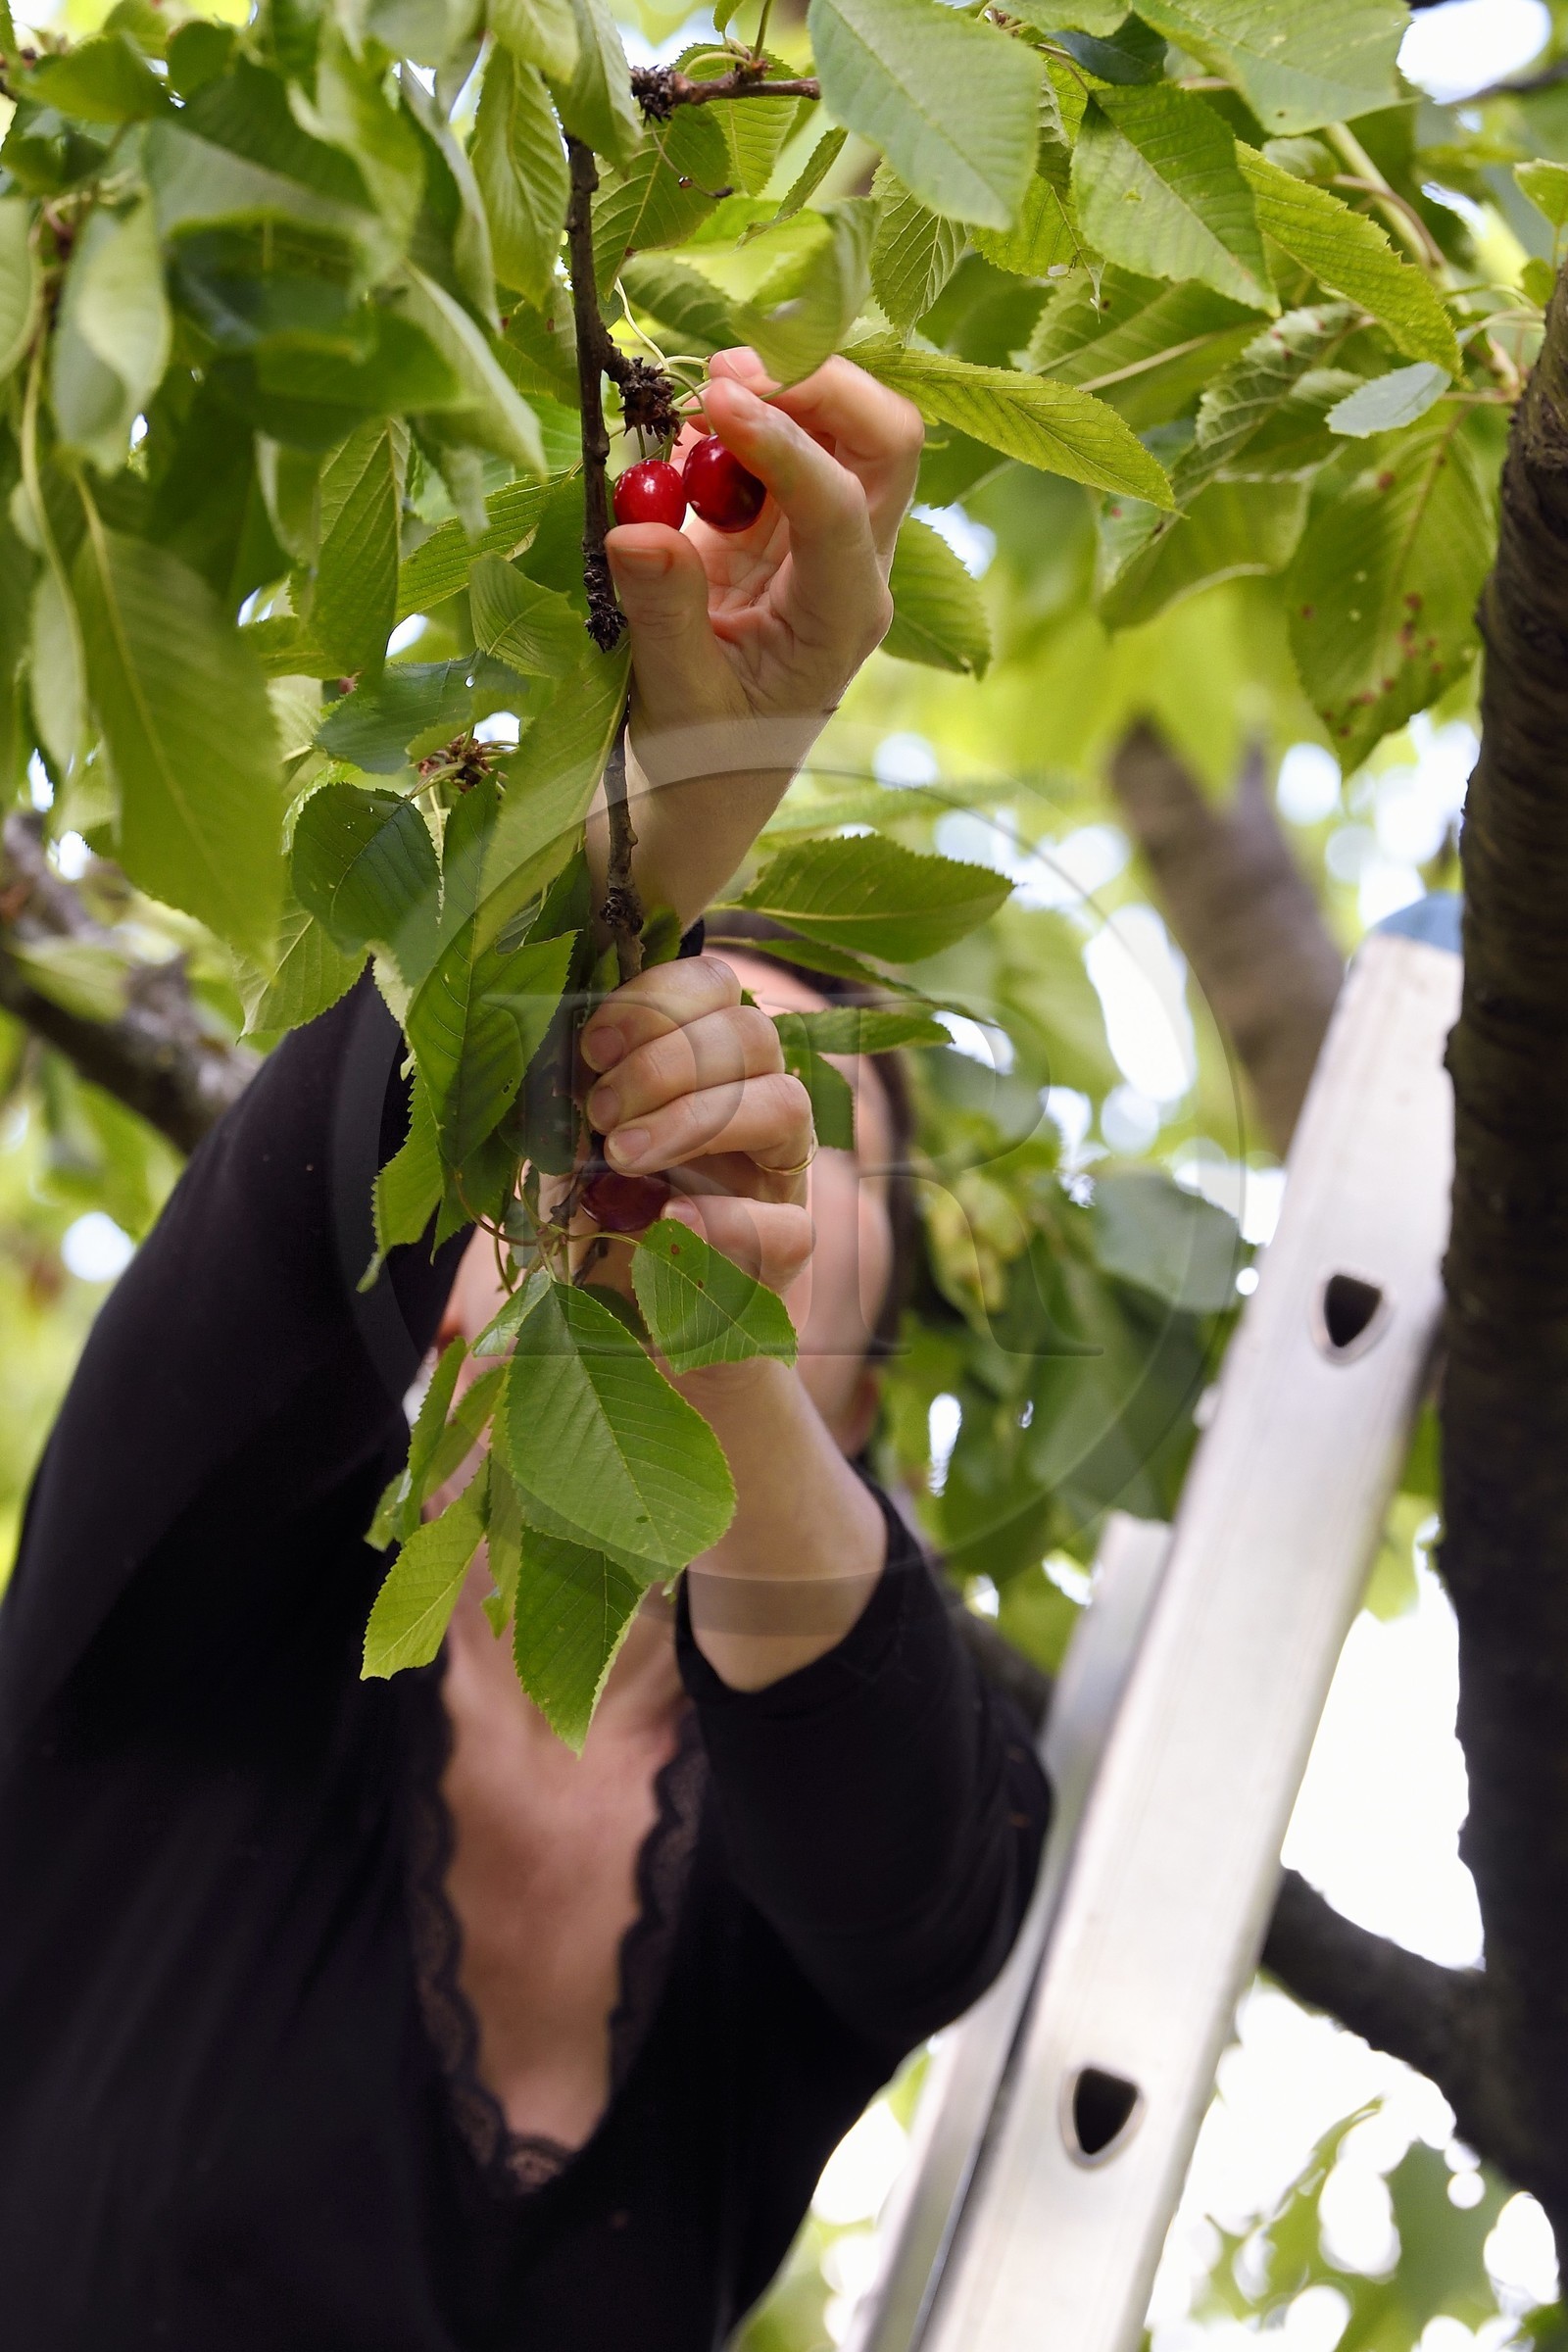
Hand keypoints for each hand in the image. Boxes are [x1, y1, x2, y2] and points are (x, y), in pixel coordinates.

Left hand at [578, 955, 814, 1297]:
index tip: (593, 1045)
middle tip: (599, 1112)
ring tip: (622, 1158)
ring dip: (694, 1120)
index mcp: (703, 1064)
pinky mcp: (787, 1254)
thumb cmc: (596, 1222)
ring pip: (785, 1103)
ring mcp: (779, 1177)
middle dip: (666, 1062)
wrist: (624, 1334)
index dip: (658, 1000)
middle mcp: (754, 1105)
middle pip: (753, 1032)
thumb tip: (552, 1045)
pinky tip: (665, 1226)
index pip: (715, 987)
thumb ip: (577, 1096)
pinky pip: (785, 1225)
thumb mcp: (572, 1146)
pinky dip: (723, 1220)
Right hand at [594, 350, 923, 925]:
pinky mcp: (778, 527)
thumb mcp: (677, 699)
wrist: (699, 792)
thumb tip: (636, 529)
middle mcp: (853, 567)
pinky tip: (684, 435)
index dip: (783, 440)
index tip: (713, 401)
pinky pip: (775, 445)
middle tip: (722, 372)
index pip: (840, 503)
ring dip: (777, 390)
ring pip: (840, 428)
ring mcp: (821, 541)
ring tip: (693, 400)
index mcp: (845, 616)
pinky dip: (734, 418)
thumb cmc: (700, 761)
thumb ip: (664, 613)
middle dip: (815, 385)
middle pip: (884, 440)